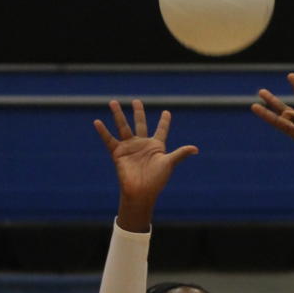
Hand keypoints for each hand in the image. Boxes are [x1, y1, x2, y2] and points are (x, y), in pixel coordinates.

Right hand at [93, 99, 198, 230]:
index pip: (161, 130)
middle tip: (137, 101)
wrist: (141, 191)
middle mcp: (142, 144)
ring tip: (113, 102)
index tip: (167, 112)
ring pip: (123, 127)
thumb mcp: (169, 163)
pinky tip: (97, 122)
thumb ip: (180, 154)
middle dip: (138, 112)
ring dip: (118, 114)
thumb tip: (196, 149)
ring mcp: (129, 147)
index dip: (164, 122)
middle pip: (140, 123)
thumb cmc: (156, 180)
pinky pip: (109, 139)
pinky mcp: (118, 153)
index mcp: (156, 146)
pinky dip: (103, 131)